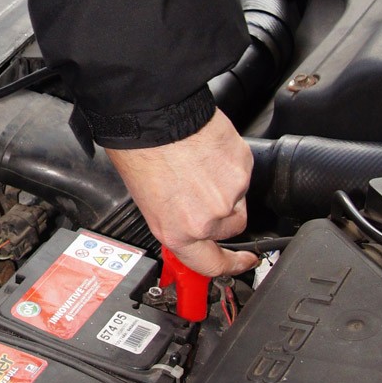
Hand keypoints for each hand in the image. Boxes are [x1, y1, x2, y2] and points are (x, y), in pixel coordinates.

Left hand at [105, 109, 256, 277]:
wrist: (151, 116)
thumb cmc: (138, 152)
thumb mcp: (146, 199)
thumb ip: (174, 219)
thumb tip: (185, 219)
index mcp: (178, 232)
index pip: (212, 264)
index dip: (231, 265)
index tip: (243, 261)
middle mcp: (207, 219)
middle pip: (230, 227)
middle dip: (220, 212)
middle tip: (198, 188)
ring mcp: (229, 194)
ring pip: (238, 198)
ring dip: (224, 186)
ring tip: (196, 165)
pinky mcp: (242, 167)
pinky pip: (241, 171)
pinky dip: (228, 164)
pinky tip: (206, 152)